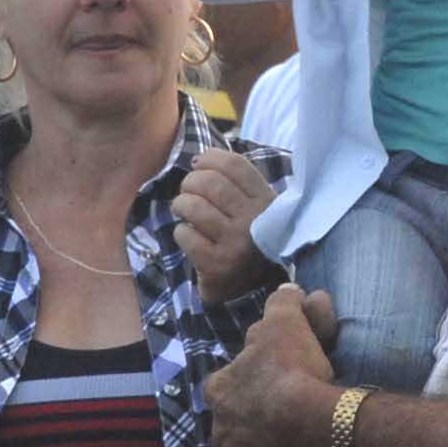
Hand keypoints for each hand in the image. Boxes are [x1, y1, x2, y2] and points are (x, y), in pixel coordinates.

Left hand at [176, 150, 279, 305]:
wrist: (252, 288)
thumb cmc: (248, 238)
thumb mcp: (256, 207)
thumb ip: (235, 181)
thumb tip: (197, 159)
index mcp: (267, 201)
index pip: (235, 165)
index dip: (210, 158)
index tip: (198, 165)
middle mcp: (256, 221)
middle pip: (210, 183)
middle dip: (190, 182)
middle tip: (187, 191)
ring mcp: (237, 244)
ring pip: (194, 206)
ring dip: (181, 205)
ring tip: (183, 210)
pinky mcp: (218, 265)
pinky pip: (185, 235)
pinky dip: (180, 232)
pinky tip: (189, 236)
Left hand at [204, 286, 341, 446]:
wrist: (313, 425)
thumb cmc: (292, 369)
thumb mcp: (285, 321)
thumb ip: (282, 302)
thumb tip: (286, 289)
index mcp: (219, 390)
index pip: (225, 383)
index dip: (247, 380)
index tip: (271, 379)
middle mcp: (220, 430)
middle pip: (233, 422)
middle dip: (251, 418)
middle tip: (284, 414)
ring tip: (292, 444)